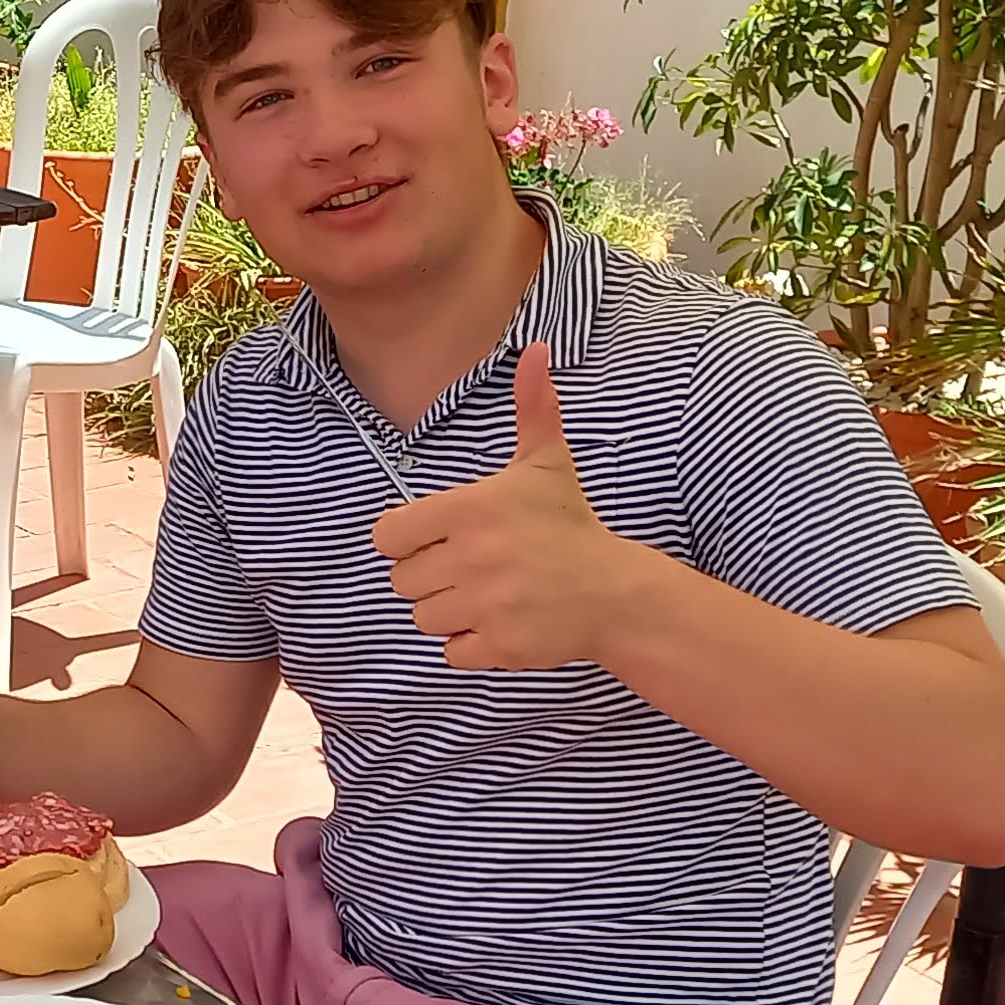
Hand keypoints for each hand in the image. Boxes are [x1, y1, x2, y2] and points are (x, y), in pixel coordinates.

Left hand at [370, 343, 645, 670]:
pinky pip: (451, 652)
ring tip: (489, 594)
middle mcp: (472, 557)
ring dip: (449, 611)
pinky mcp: (499, 645)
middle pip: (402, 581)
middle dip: (430, 577)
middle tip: (473, 568)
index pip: (388, 535)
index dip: (408, 539)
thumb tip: (536, 351)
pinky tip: (500, 622)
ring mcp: (486, 605)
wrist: (616, 591)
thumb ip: (532, 409)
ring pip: (423, 618)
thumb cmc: (570, 524)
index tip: (439, 538)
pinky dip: (470, 645)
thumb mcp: (547, 464)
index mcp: (470, 510)